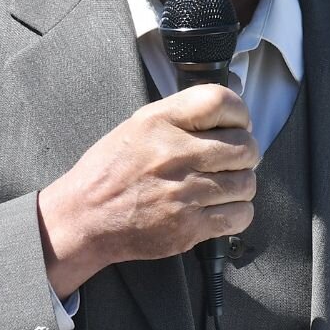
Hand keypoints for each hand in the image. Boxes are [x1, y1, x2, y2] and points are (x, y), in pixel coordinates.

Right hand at [36, 84, 258, 297]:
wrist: (84, 218)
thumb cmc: (110, 172)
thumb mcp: (138, 125)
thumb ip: (181, 116)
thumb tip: (227, 114)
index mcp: (159, 122)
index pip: (221, 101)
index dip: (239, 113)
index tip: (237, 124)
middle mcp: (174, 154)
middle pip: (244, 146)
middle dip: (244, 153)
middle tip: (231, 159)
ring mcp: (184, 193)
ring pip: (245, 183)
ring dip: (240, 184)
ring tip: (222, 185)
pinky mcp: (189, 227)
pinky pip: (239, 216)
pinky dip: (237, 212)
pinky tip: (220, 207)